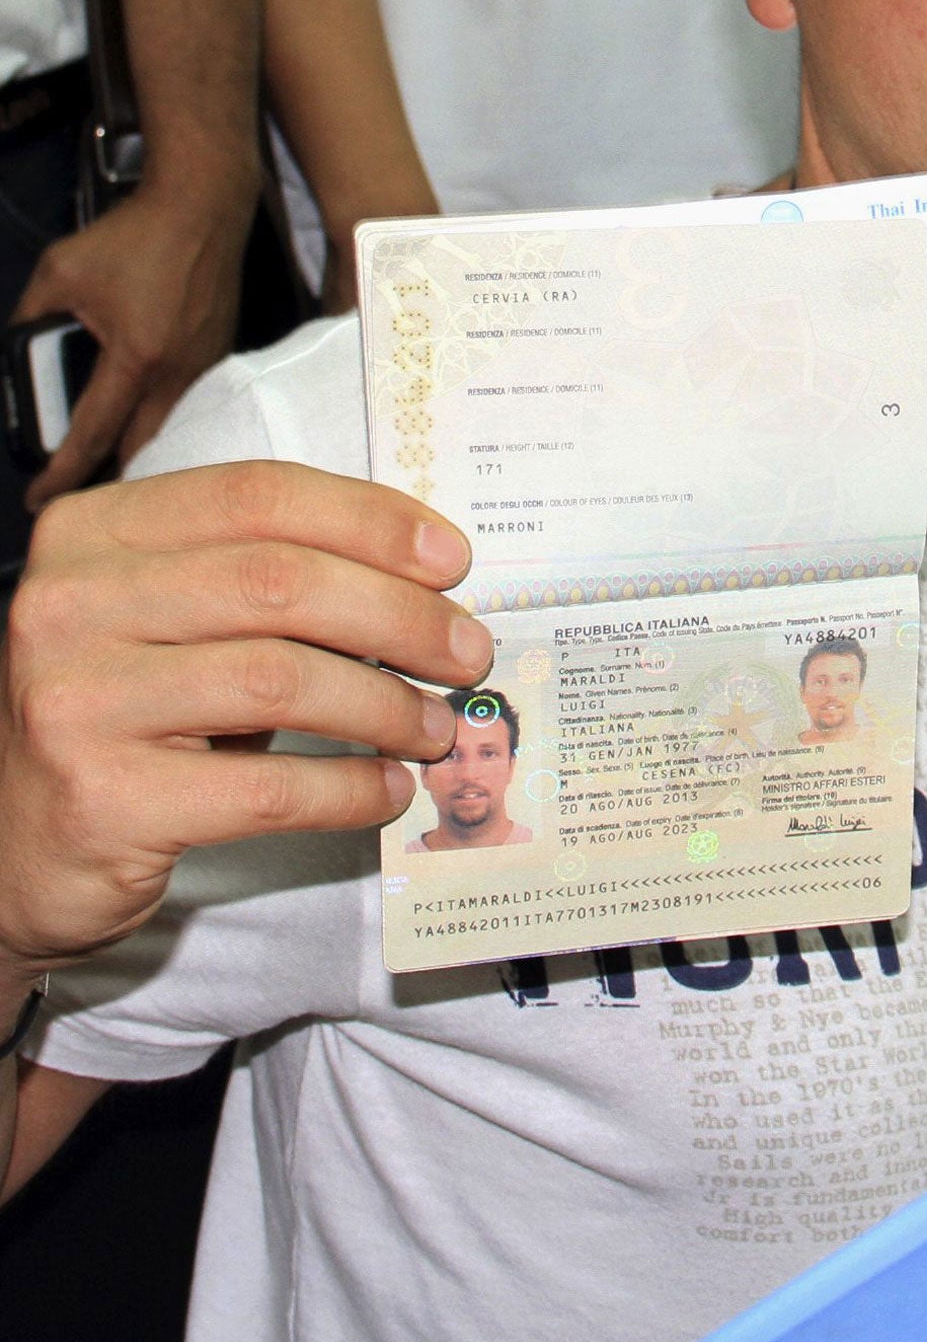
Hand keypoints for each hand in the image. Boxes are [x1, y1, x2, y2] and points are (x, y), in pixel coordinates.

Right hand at [0, 461, 490, 996]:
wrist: (16, 846)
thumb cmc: (129, 713)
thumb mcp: (177, 621)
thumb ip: (266, 579)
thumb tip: (424, 577)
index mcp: (95, 531)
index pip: (257, 495)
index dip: (369, 520)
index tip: (451, 559)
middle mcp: (70, 603)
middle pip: (278, 581)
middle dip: (400, 616)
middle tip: (466, 651)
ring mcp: (79, 701)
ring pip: (280, 680)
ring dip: (385, 705)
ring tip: (435, 725)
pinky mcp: (104, 799)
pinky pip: (265, 788)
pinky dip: (347, 789)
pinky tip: (387, 790)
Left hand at [14, 173, 253, 508]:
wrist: (202, 204)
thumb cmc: (137, 233)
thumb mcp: (60, 271)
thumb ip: (31, 316)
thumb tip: (19, 347)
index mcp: (136, 357)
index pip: (93, 434)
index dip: (61, 473)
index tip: (40, 498)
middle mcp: (177, 372)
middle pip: (142, 451)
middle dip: (109, 481)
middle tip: (78, 496)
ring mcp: (204, 365)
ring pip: (170, 431)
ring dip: (138, 452)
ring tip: (106, 468)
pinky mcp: (217, 353)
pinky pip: (188, 404)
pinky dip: (161, 421)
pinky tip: (141, 417)